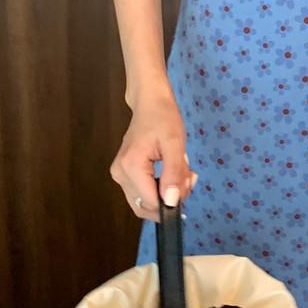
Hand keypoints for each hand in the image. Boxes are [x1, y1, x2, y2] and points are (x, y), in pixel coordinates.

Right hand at [110, 87, 196, 224]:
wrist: (149, 101)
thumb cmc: (162, 116)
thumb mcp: (175, 143)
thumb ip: (174, 174)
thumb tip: (172, 202)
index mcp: (131, 167)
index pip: (151, 203)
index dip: (172, 202)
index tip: (188, 183)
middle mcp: (120, 175)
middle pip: (145, 207)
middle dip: (169, 201)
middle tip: (186, 179)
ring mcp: (120, 176)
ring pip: (145, 202)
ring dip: (166, 195)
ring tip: (181, 173)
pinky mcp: (124, 175)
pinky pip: (143, 193)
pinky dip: (159, 190)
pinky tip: (171, 174)